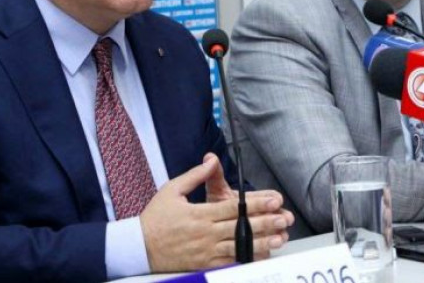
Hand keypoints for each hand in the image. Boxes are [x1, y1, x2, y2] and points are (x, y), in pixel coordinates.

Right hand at [140, 154, 293, 271]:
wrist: (139, 246)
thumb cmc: (155, 217)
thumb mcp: (173, 189)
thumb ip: (196, 175)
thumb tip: (212, 160)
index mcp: (199, 214)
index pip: (234, 207)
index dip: (257, 204)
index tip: (274, 199)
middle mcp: (205, 233)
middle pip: (241, 227)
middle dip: (265, 222)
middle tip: (283, 218)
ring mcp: (205, 250)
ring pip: (239, 246)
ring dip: (261, 242)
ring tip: (279, 238)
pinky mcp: (204, 263)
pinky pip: (229, 261)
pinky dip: (246, 258)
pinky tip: (260, 254)